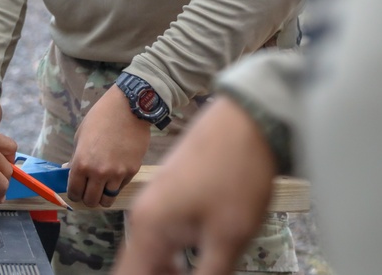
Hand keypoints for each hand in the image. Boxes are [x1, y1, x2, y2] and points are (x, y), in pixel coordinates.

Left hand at [67, 88, 150, 207]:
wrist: (128, 109)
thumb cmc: (100, 118)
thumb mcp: (81, 136)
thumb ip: (75, 158)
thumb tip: (68, 171)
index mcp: (82, 163)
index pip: (74, 192)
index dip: (74, 194)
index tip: (76, 191)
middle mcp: (98, 172)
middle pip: (91, 201)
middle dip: (88, 198)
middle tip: (89, 191)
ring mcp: (116, 174)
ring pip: (107, 200)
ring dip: (103, 196)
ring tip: (102, 187)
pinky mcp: (131, 172)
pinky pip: (121, 187)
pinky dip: (116, 185)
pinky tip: (115, 173)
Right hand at [112, 97, 276, 274]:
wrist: (244, 123)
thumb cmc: (236, 176)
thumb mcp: (228, 239)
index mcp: (150, 228)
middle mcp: (144, 215)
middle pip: (137, 267)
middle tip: (197, 274)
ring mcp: (155, 202)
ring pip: (151, 252)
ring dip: (168, 270)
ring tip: (200, 271)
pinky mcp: (169, 195)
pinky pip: (161, 236)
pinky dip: (174, 255)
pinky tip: (199, 258)